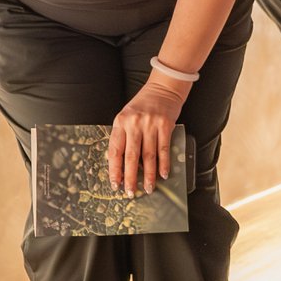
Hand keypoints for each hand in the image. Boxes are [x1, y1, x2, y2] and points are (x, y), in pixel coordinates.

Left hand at [108, 73, 187, 194]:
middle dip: (130, 177)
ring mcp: (150, 125)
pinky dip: (164, 163)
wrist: (163, 88)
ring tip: (149, 188)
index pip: (115, 151)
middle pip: (131, 156)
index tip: (115, 184)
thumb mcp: (127, 117)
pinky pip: (163, 149)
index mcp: (120, 122)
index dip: (114, 170)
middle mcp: (134, 124)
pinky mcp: (165, 125)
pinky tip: (164, 174)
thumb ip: (123, 136)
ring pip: (148, 156)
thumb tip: (121, 162)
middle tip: (130, 192)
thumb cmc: (143, 104)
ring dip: (149, 175)